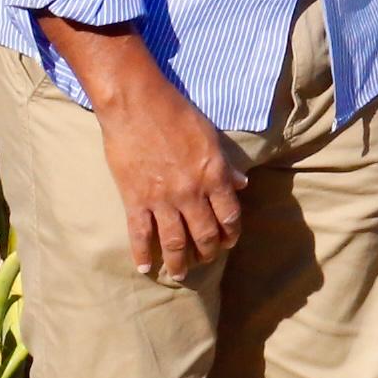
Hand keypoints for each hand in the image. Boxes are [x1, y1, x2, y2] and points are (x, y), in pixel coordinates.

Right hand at [93, 67, 245, 282]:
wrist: (136, 104)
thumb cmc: (176, 113)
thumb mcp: (210, 136)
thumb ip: (225, 164)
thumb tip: (242, 184)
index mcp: (213, 176)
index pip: (229, 216)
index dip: (231, 233)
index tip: (229, 242)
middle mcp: (191, 193)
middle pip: (204, 234)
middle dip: (208, 252)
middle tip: (206, 259)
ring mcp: (162, 199)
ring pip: (175, 242)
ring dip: (180, 262)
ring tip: (181, 273)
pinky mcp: (135, 199)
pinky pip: (140, 234)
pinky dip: (142, 254)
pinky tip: (145, 267)